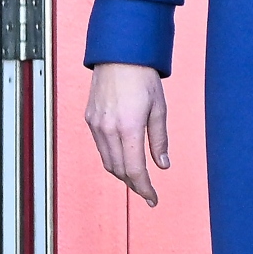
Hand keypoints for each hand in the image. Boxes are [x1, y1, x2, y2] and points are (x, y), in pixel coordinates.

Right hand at [85, 62, 168, 205]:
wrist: (119, 54)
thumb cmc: (143, 77)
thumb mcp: (159, 109)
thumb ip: (159, 140)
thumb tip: (162, 165)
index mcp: (128, 127)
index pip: (135, 170)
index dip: (145, 188)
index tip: (153, 199)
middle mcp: (108, 129)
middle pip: (119, 170)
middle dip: (134, 184)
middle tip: (148, 192)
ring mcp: (96, 124)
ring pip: (107, 161)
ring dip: (122, 173)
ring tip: (138, 178)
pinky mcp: (90, 119)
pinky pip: (101, 147)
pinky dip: (112, 158)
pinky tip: (124, 157)